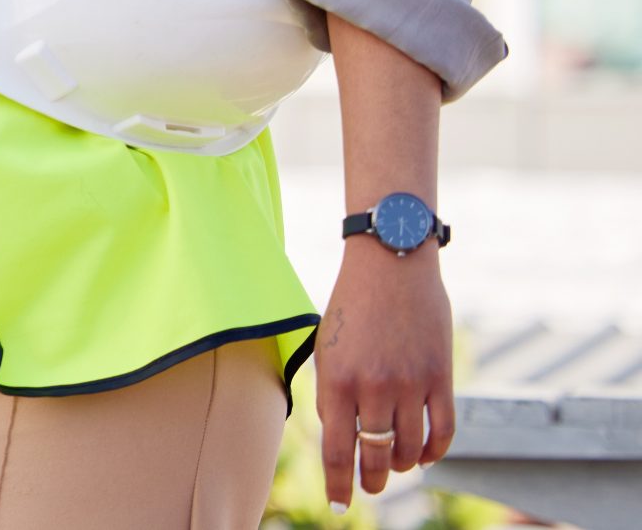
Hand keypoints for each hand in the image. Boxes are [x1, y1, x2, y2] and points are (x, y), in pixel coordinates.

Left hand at [315, 239, 455, 511]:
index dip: (338, 484)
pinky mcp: (440, 378)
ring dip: (399, 466)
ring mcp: (409, 385)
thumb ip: (334, 393)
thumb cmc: (352, 304)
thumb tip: (340, 437)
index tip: (339, 505)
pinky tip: (422, 457)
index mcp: (335, 380)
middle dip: (369, 482)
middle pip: (373, 457)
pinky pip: (441, 432)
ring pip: (407, 449)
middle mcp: (372, 388)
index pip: (336, 451)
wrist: (391, 264)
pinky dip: (432, 452)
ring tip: (392, 468)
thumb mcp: (328, 347)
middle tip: (367, 490)